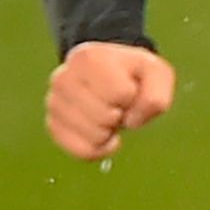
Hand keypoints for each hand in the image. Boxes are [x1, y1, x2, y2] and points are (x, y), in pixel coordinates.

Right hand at [44, 41, 176, 161]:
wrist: (105, 74)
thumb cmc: (132, 74)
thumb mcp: (156, 73)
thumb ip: (155, 96)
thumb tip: (131, 122)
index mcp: (89, 59)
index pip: (120, 93)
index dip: (132, 96)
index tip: (127, 87)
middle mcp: (63, 78)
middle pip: (105, 117)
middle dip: (120, 115)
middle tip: (116, 103)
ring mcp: (54, 102)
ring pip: (93, 137)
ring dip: (109, 131)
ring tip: (106, 113)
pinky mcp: (53, 125)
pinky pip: (81, 151)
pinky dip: (99, 148)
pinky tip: (102, 134)